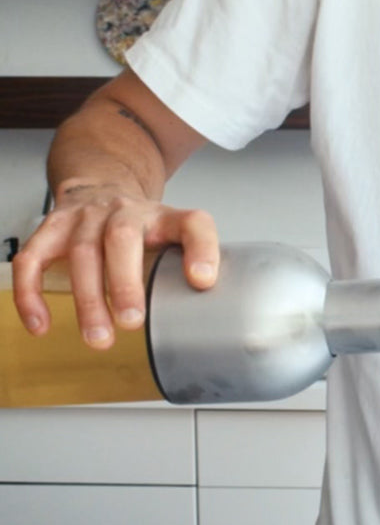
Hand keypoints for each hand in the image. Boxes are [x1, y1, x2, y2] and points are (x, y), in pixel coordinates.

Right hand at [12, 184, 218, 348]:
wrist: (101, 186)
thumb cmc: (140, 225)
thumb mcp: (173, 234)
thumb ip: (189, 262)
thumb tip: (201, 300)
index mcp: (163, 215)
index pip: (191, 223)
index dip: (201, 248)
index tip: (202, 281)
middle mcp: (123, 210)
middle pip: (122, 237)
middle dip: (126, 282)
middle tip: (133, 321)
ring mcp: (84, 218)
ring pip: (82, 252)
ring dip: (88, 299)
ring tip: (98, 338)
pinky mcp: (51, 229)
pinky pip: (33, 259)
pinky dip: (32, 293)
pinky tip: (41, 324)